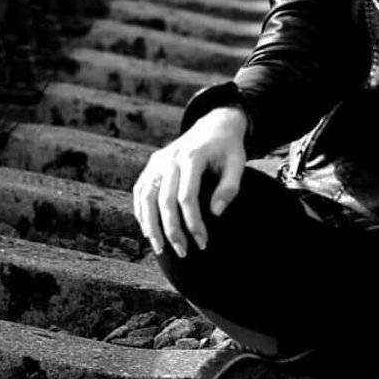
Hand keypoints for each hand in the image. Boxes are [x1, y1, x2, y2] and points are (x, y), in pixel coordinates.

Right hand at [133, 107, 246, 257]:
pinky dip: (141, 212)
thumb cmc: (228, 149)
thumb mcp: (238, 163)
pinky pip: (140, 192)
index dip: (193, 223)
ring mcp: (157, 161)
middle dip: (172, 230)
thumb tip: (215, 214)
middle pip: (164, 200)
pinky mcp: (151, 165)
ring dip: (150, 226)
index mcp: (192, 157)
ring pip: (146, 197)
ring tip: (159, 249)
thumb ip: (229, 188)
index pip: (187, 196)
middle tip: (183, 253)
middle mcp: (170, 158)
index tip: (202, 242)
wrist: (213, 125)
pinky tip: (148, 232)